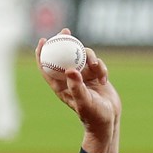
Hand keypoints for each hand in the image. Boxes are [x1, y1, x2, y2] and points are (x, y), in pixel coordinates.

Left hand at [36, 32, 119, 152]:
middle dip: (63, 41)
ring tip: (97, 68)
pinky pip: (97, 63)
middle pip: (63, 55)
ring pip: (83, 56)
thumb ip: (76, 87)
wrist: (109, 120)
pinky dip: (101, 67)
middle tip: (66, 32)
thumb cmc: (93, 115)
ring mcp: (83, 76)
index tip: (43, 41)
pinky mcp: (95, 75)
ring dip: (91, 57)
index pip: (47, 67)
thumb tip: (69, 70)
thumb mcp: (84, 102)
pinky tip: (104, 79)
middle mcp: (70, 79)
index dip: (42, 53)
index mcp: (61, 86)